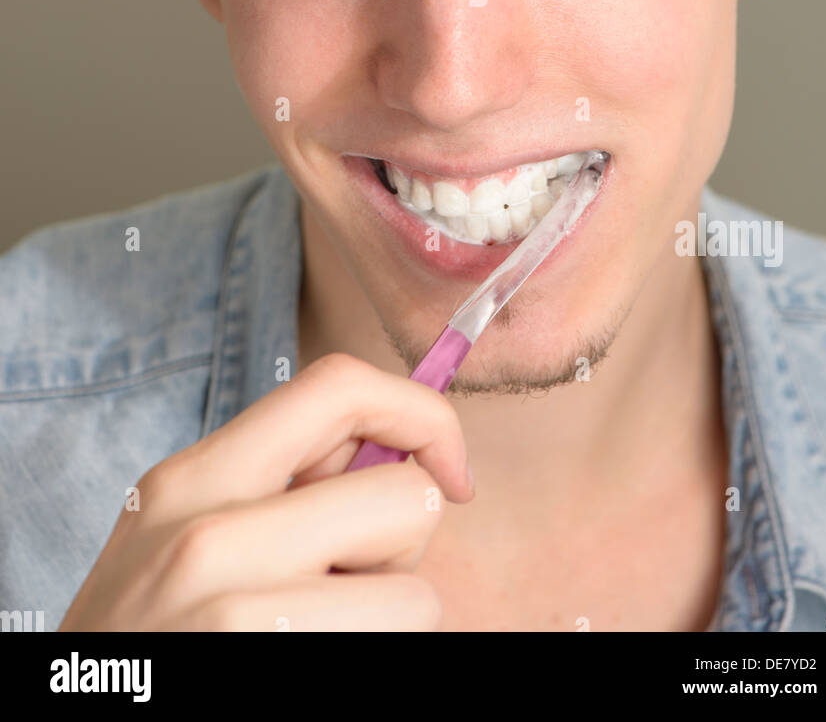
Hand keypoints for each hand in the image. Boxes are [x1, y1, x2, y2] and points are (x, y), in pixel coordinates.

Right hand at [58, 353, 473, 630]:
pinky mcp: (269, 665)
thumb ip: (273, 486)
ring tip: (320, 632)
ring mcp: (235, 611)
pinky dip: (377, 656)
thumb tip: (399, 446)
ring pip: (417, 593)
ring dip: (388, 618)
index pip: (338, 384)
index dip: (422, 413)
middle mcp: (208, 532)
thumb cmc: (153, 641)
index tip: (448, 470)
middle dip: (402, 546)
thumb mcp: (178, 540)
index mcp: (191, 477)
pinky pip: (397, 645)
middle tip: (347, 584)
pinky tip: (312, 664)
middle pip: (404, 496)